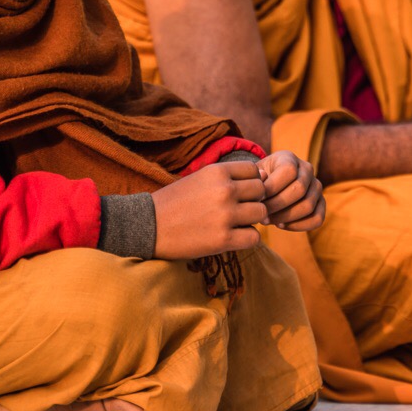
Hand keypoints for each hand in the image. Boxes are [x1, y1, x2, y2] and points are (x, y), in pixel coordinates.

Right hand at [150, 161, 265, 259]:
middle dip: (253, 200)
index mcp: (217, 171)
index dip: (250, 183)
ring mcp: (225, 215)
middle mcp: (224, 190)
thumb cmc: (174, 202)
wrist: (147, 226)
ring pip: (261, 213)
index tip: (239, 193)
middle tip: (239, 210)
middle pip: (261, 191)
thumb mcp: (199, 178)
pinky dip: (247, 238)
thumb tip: (264, 177)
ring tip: (235, 223)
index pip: (254, 171)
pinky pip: (254, 237)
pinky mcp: (223, 239)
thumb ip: (228, 177)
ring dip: (251, 220)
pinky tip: (233, 237)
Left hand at [257, 150, 325, 231]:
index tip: (257, 199)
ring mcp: (316, 186)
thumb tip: (263, 177)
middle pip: (299, 190)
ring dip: (285, 217)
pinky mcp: (321, 202)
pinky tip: (281, 225)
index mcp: (289, 158)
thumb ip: (255, 177)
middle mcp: (307, 169)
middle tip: (261, 214)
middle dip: (277, 205)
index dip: (273, 187)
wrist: (268, 185)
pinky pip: (317, 218)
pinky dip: (298, 225)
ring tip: (267, 220)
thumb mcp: (253, 175)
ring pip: (308, 206)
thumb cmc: (258, 181)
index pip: (289, 171)